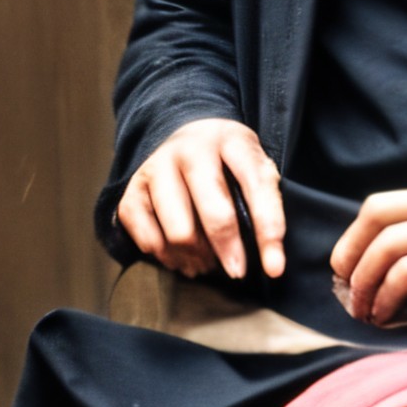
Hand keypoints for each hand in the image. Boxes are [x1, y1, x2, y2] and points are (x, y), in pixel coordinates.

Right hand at [117, 116, 289, 282]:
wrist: (187, 135)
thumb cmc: (230, 162)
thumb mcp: (256, 167)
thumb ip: (265, 202)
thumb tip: (270, 261)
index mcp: (231, 142)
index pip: (257, 189)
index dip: (268, 232)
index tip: (274, 270)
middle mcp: (190, 151)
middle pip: (214, 213)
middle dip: (229, 251)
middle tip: (237, 272)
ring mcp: (156, 168)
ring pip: (179, 232)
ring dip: (197, 258)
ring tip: (208, 263)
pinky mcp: (132, 190)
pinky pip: (147, 237)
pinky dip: (166, 256)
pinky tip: (181, 257)